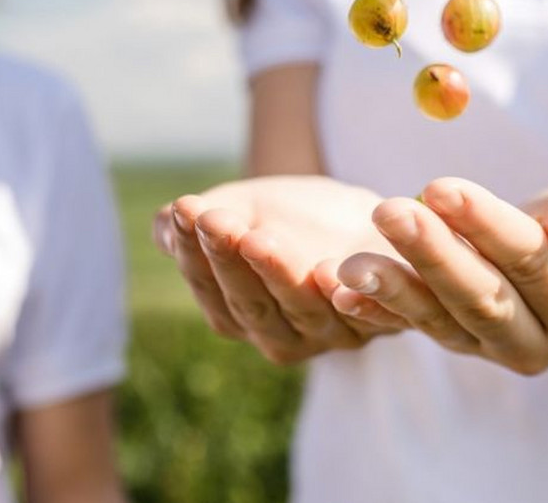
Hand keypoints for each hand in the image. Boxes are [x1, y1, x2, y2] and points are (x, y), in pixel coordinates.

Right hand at [153, 176, 409, 363]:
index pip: (211, 290)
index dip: (195, 253)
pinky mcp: (381, 320)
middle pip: (250, 305)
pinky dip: (349, 298)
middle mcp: (283, 337)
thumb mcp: (236, 213)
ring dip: (277, 274)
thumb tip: (166, 222)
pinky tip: (330, 269)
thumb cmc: (284, 220)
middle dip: (228, 260)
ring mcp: (332, 332)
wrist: (359, 218)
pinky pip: (365, 314)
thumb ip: (199, 223)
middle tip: (213, 219)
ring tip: (255, 236)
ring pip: (301, 308)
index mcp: (238, 317)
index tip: (186, 211)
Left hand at [322, 178, 547, 374]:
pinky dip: (372, 309)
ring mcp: (486, 348)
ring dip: (391, 288)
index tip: (441, 187)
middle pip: (479, 297)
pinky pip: (407, 326)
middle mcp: (535, 343)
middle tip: (387, 211)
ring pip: (438, 318)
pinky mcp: (449, 340)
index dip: (486, 226)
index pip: (532, 264)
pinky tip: (337, 289)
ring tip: (349, 263)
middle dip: (430, 254)